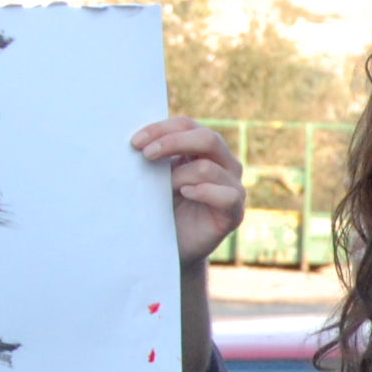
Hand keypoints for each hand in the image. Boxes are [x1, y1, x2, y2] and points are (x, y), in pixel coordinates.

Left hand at [134, 116, 245, 264]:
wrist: (172, 246)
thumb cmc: (163, 207)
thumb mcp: (157, 176)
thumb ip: (157, 156)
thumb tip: (140, 140)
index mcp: (204, 149)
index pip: (188, 125)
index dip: (162, 129)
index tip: (136, 142)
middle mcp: (224, 164)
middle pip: (207, 138)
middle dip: (172, 142)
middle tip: (146, 155)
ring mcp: (233, 187)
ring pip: (208, 168)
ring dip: (179, 176)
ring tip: (165, 190)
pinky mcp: (235, 211)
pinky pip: (226, 195)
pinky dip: (202, 192)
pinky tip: (185, 194)